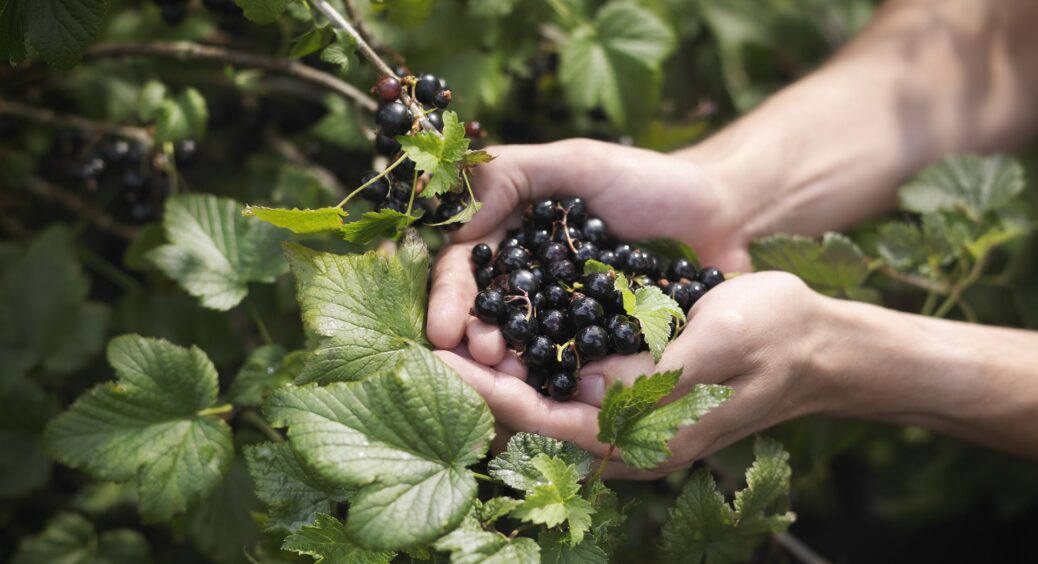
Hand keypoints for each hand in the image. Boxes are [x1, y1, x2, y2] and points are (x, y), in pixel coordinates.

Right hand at [427, 139, 749, 365]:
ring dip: (508, 368)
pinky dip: (557, 381)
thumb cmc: (650, 181)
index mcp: (511, 238)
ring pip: (524, 348)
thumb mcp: (576, 162)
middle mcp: (530, 283)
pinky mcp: (601, 349)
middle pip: (487, 316)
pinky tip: (550, 393)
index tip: (444, 329)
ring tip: (506, 378)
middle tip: (482, 357)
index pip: (464, 270)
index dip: (451, 299)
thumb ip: (510, 174)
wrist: (724, 215)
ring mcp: (565, 320)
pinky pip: (573, 368)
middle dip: (474, 339)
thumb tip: (455, 221)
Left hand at [437, 271, 830, 478]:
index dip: (486, 393)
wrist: (815, 341)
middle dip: (481, 381)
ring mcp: (626, 414)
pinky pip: (568, 377)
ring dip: (500, 366)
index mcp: (641, 439)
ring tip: (453, 328)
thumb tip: (577, 389)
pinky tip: (506, 321)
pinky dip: (533, 354)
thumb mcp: (713, 347)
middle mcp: (624, 437)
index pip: (542, 423)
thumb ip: (647, 376)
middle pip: (532, 416)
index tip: (439, 361)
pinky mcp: (630, 387)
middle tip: (430, 340)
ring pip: (544, 396)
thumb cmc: (773, 339)